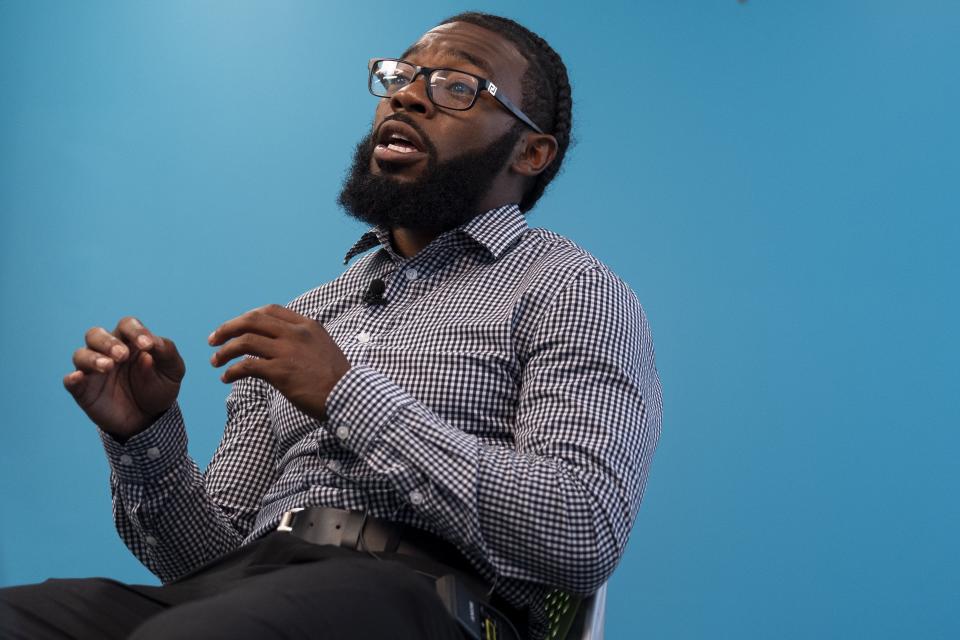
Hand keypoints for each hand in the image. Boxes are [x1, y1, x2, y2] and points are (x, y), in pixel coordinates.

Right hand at [64, 317, 185, 439]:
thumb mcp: (173, 370)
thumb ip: (167, 353)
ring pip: (81, 355)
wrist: (150, 418)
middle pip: (96, 334)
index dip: (136, 331)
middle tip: (123, 355)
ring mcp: (93, 370)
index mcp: (130, 341)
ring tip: (108, 367)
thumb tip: (154, 344)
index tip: (147, 345)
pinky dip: (72, 378)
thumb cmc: (159, 387)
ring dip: (92, 358)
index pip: (127, 325)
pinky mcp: (84, 390)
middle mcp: (107, 351)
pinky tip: (77, 377)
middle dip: (108, 342)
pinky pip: (71, 381)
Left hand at [209, 304, 349, 420]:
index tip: (236, 327)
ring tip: (215, 361)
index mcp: (306, 325)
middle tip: (213, 340)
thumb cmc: (337, 378)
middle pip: (251, 320)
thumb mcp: (323, 347)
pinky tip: (227, 377)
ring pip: (244, 341)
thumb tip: (279, 343)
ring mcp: (287, 351)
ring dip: (225, 350)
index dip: (248, 317)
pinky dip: (232, 371)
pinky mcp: (280, 372)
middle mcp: (295, 333)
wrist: (348, 396)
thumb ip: (303, 340)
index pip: (270, 311)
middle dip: (228, 328)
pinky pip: (247, 366)